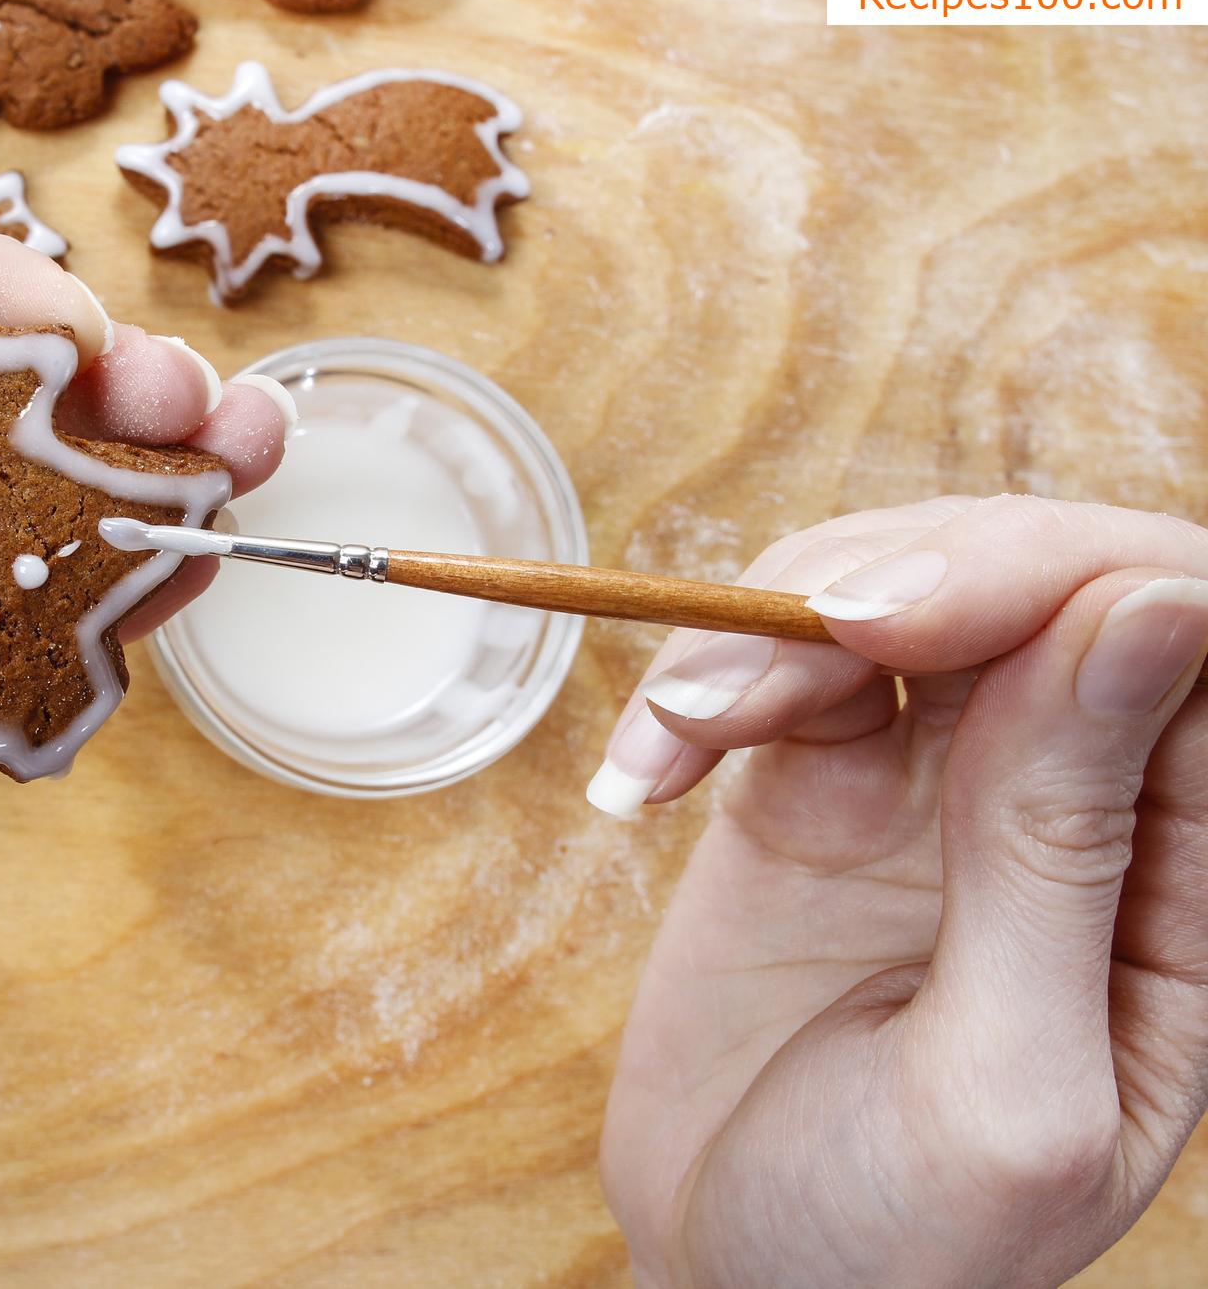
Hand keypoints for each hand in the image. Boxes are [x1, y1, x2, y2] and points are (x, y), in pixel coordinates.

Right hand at [593, 495, 1207, 1285]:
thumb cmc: (906, 1251)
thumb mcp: (1003, 1079)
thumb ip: (1064, 850)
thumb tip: (1149, 608)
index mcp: (1188, 881)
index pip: (1179, 636)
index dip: (1057, 579)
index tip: (901, 620)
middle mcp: (1076, 805)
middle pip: (1032, 584)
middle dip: (902, 575)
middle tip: (784, 645)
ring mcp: (938, 788)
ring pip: (892, 596)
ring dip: (772, 630)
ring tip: (680, 730)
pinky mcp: (811, 793)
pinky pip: (773, 676)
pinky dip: (696, 693)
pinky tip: (642, 779)